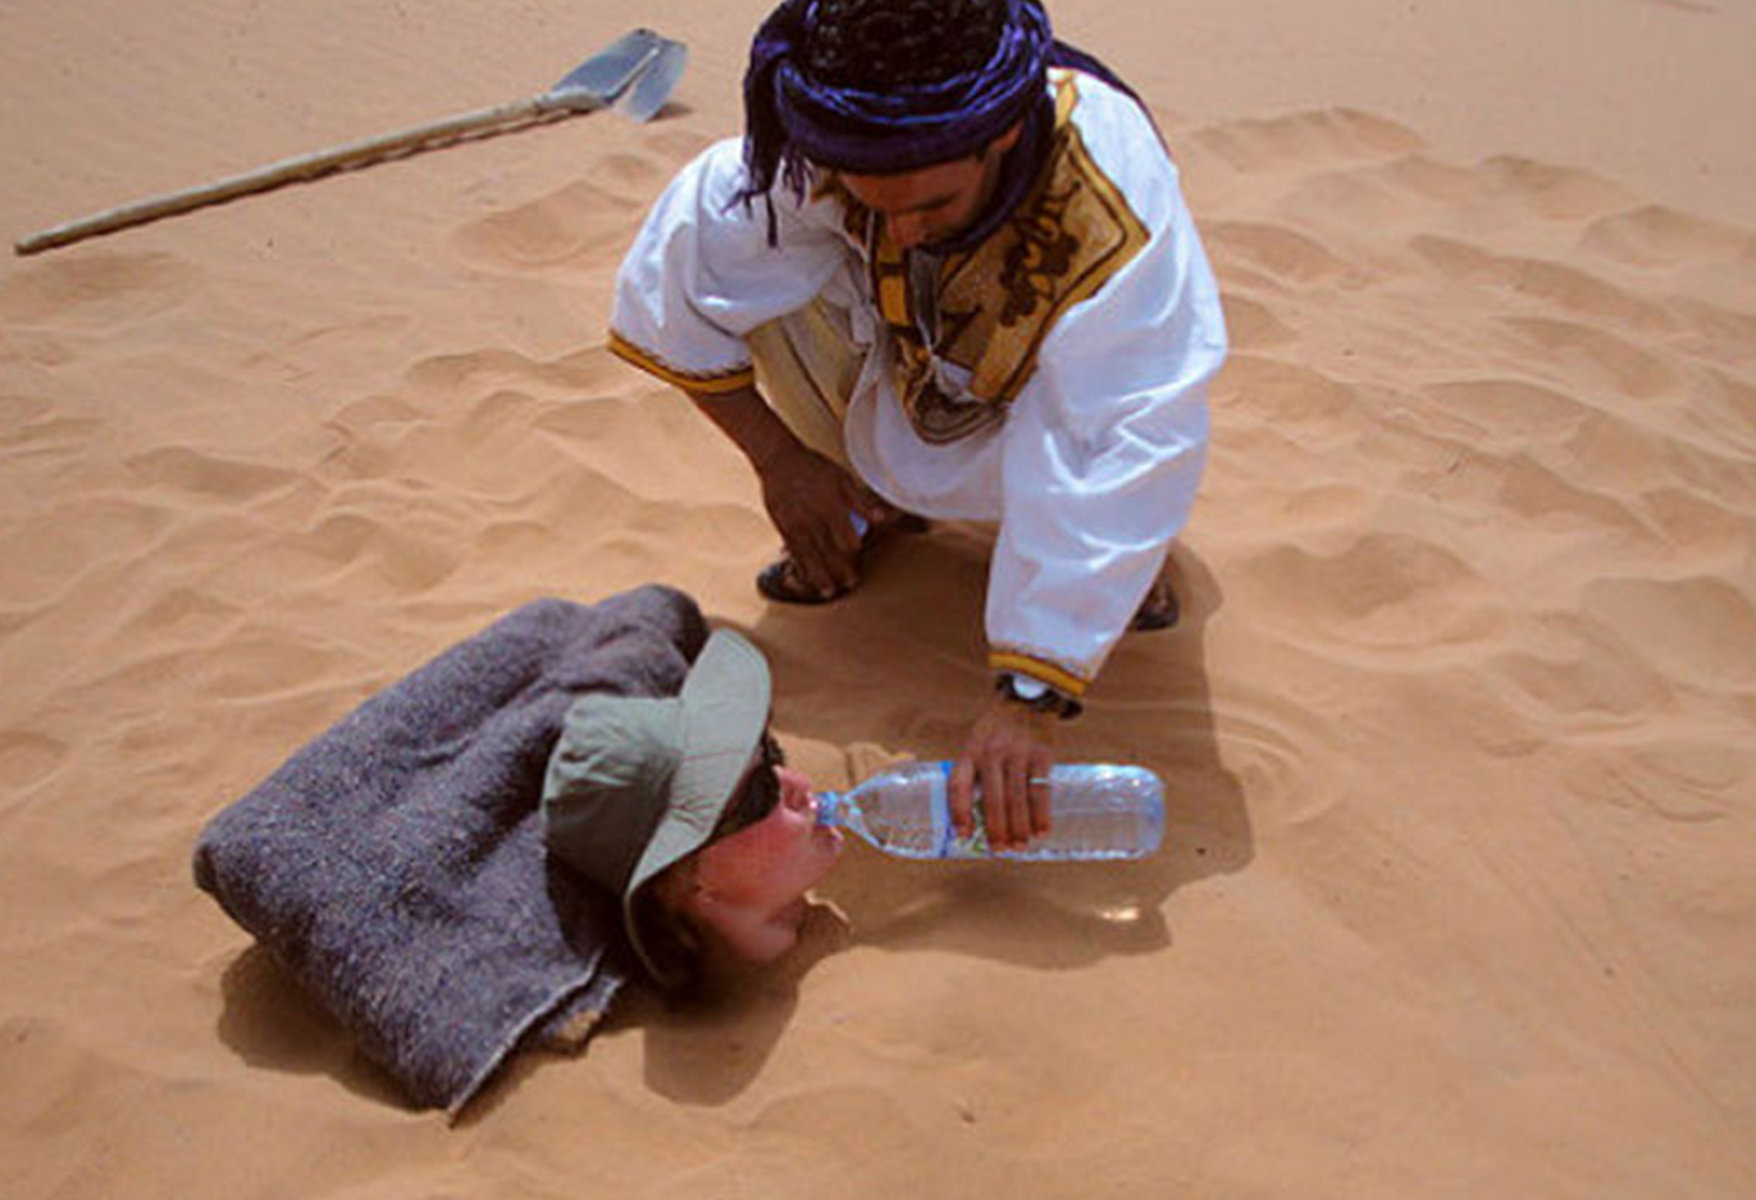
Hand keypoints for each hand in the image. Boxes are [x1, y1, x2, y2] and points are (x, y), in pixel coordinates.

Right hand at [756, 441, 886, 596]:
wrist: (779, 459)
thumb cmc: (814, 467)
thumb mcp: (842, 478)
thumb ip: (861, 501)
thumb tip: (882, 518)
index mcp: (832, 507)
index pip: (847, 537)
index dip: (853, 549)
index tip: (858, 556)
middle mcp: (815, 519)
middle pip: (830, 552)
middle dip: (841, 570)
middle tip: (850, 583)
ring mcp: (797, 525)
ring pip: (811, 557)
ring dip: (820, 576)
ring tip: (828, 591)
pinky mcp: (783, 528)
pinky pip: (794, 552)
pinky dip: (801, 566)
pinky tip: (806, 577)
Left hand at [951, 695, 1056, 849]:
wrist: (1026, 699)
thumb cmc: (996, 728)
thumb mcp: (976, 742)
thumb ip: (973, 771)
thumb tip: (973, 815)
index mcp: (971, 751)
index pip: (960, 785)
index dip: (960, 812)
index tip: (962, 834)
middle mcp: (992, 753)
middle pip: (993, 798)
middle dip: (996, 828)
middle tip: (1000, 849)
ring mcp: (1018, 754)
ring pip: (1018, 799)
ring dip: (1020, 827)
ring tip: (1020, 846)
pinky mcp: (1041, 755)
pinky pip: (1041, 791)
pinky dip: (1041, 814)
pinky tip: (1041, 830)